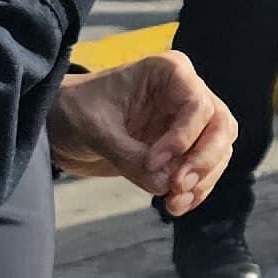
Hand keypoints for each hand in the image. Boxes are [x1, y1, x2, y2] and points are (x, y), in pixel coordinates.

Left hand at [50, 53, 233, 214]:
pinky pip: (204, 169)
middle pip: (220, 126)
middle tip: (177, 187)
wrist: (58, 124)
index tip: (153, 162)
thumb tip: (166, 184)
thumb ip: (129, 156)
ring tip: (173, 204)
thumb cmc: (73, 110)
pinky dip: (195, 189)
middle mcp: (185, 93)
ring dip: (202, 180)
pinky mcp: (181, 147)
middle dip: (203, 161)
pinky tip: (176, 205)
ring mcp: (186, 121)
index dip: (182, 138)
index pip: (197, 105)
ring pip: (219, 150)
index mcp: (169, 72)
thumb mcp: (96, 130)